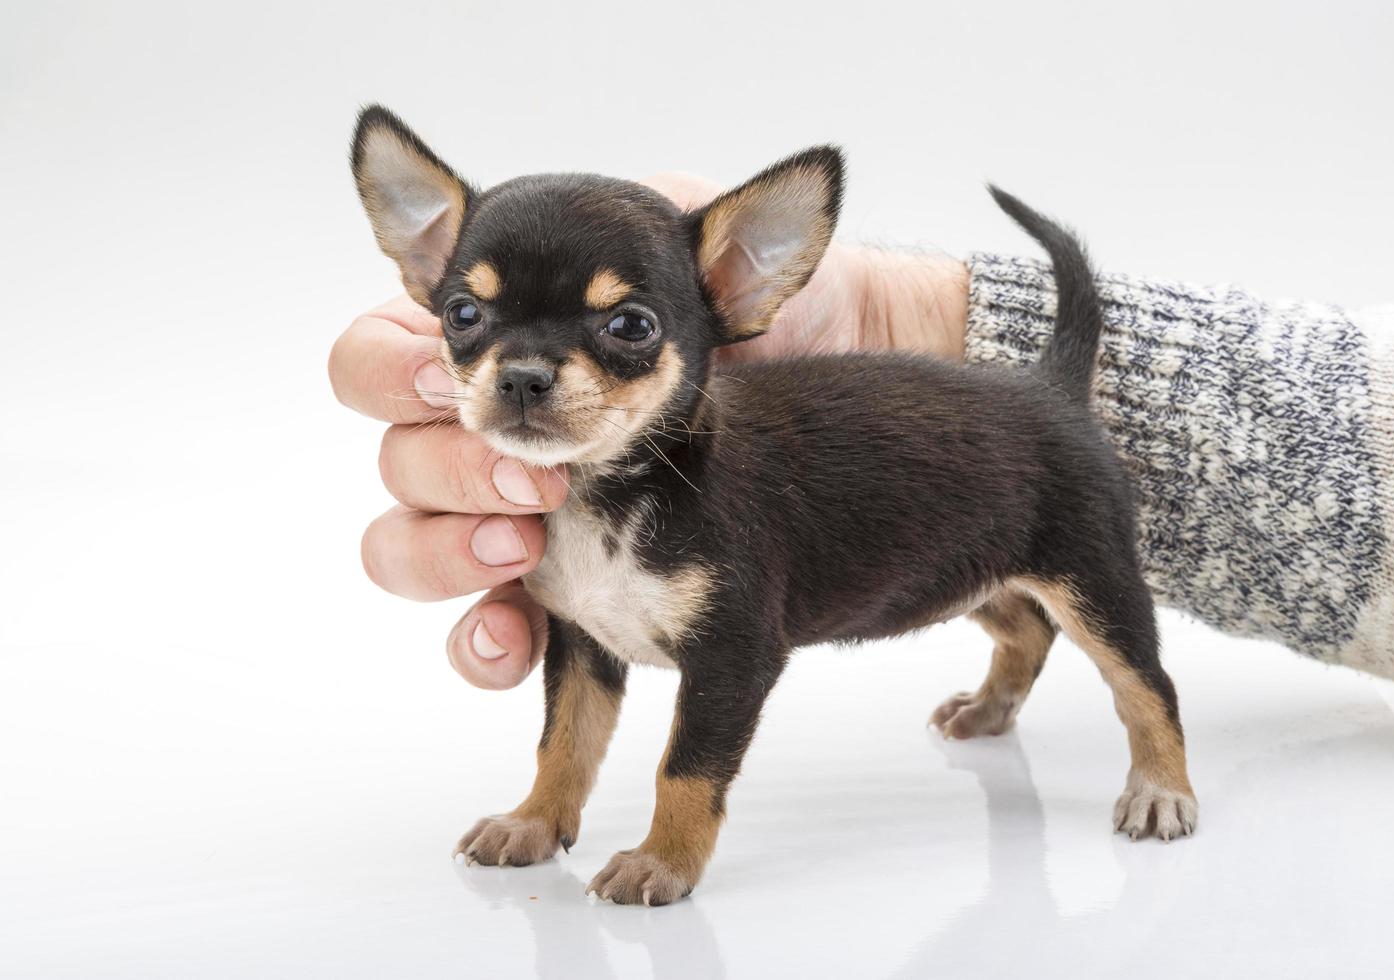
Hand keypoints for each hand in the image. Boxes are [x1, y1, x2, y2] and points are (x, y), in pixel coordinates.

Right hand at [332, 175, 967, 693]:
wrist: (812, 409)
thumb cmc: (753, 326)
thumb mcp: (712, 261)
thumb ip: (683, 223)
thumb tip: (726, 186)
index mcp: (488, 344)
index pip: (374, 361)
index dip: (397, 374)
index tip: (450, 383)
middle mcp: (474, 430)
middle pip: (391, 459)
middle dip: (451, 470)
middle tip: (534, 478)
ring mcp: (498, 515)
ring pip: (403, 547)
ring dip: (451, 553)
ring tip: (527, 544)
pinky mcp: (542, 592)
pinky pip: (474, 634)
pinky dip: (483, 643)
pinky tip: (520, 642)